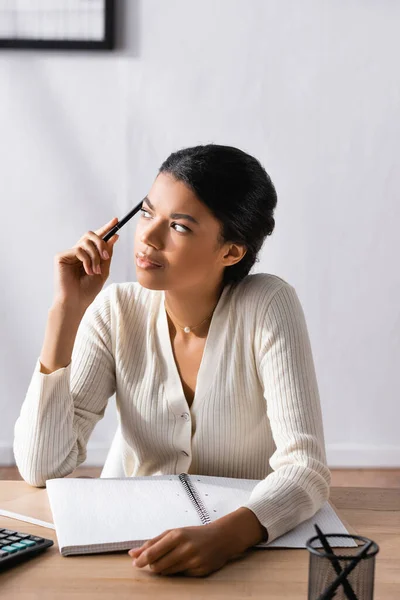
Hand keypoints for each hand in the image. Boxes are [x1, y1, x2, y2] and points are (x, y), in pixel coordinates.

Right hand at [53, 217, 118, 311]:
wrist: (76, 302)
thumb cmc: (88, 290)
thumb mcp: (103, 270)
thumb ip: (107, 254)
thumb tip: (114, 237)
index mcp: (88, 255)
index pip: (96, 238)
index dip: (106, 228)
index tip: (116, 220)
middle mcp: (77, 252)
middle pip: (90, 234)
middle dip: (101, 243)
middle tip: (105, 257)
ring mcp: (69, 254)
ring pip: (86, 242)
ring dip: (95, 256)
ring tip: (95, 270)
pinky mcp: (61, 256)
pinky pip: (78, 249)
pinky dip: (87, 260)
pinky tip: (87, 271)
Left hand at [128, 523, 243, 576]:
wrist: (221, 538)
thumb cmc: (194, 534)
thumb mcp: (173, 533)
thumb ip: (153, 543)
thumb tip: (132, 554)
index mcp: (177, 535)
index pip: (152, 552)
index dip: (141, 560)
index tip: (135, 563)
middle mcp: (185, 548)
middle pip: (158, 565)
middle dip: (153, 565)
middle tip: (156, 559)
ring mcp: (193, 560)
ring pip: (168, 572)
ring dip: (164, 568)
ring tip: (171, 559)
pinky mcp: (200, 571)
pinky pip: (180, 576)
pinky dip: (177, 571)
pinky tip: (184, 562)